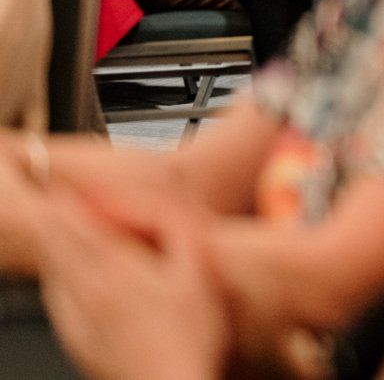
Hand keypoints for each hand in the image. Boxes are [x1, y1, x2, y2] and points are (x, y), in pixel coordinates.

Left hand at [36, 188, 229, 379]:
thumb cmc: (192, 336)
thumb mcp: (200, 272)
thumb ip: (178, 231)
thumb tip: (162, 205)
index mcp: (115, 269)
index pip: (75, 221)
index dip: (65, 197)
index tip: (60, 178)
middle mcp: (86, 291)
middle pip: (53, 242)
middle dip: (49, 212)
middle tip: (49, 192)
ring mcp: (76, 318)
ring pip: (49, 270)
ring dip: (49, 241)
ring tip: (52, 222)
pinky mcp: (76, 339)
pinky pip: (53, 298)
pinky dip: (52, 274)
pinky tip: (59, 273)